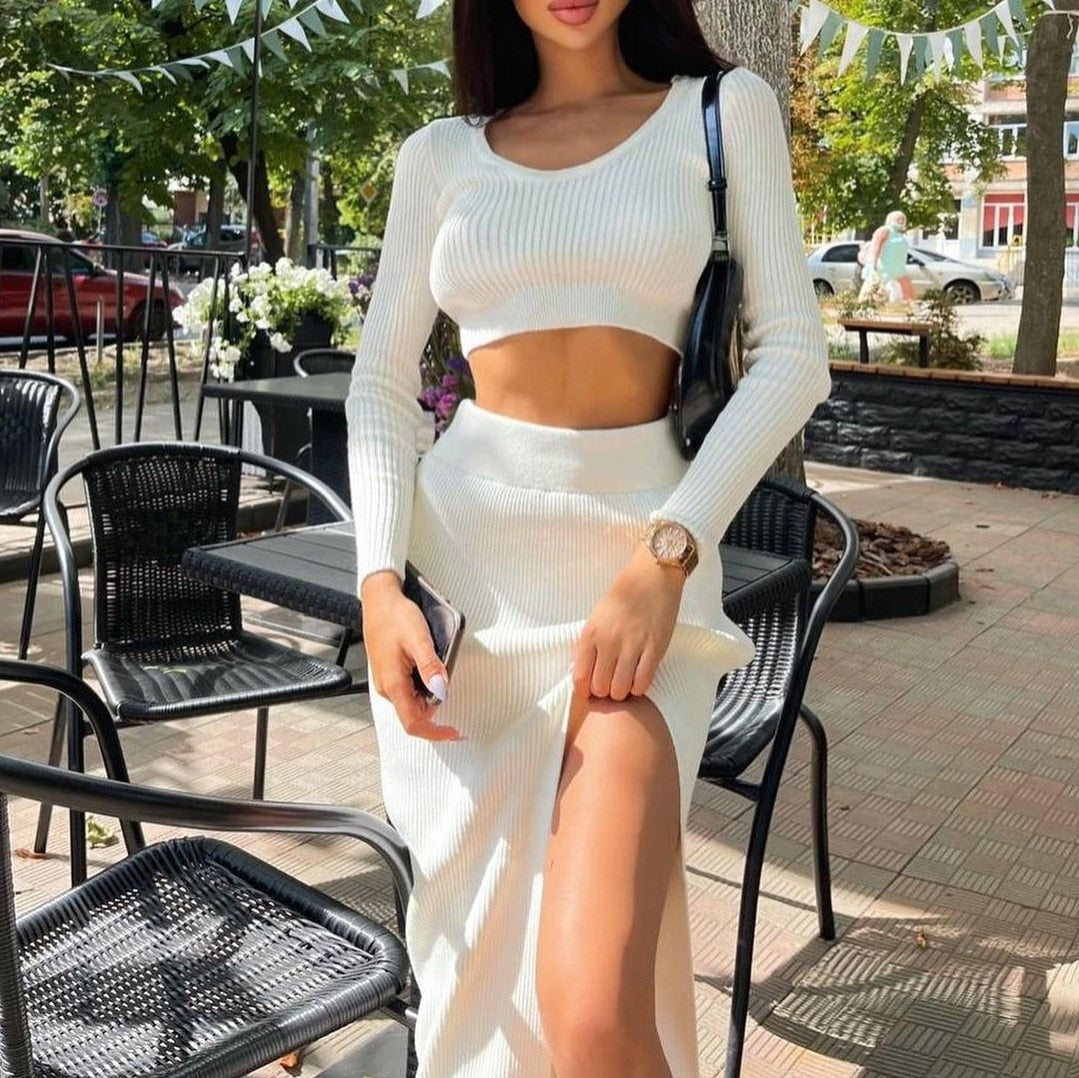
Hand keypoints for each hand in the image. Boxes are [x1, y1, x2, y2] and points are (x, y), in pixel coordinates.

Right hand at [360, 570, 462, 740]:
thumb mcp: (419, 639)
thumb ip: (430, 667)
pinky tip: (429, 667)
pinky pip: (408, 690)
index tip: (454, 732)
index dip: (435, 733)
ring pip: (412, 702)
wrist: (378, 600)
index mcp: (394, 683)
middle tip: (451, 688)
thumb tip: (442, 691)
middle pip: (415, 715)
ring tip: (439, 670)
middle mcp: (388, 687)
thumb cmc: (395, 616)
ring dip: (430, 695)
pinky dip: (423, 686)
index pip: (413, 723)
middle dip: (436, 709)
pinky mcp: (390, 673)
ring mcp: (387, 681)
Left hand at [572, 544, 685, 702]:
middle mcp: (609, 642)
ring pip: (620, 690)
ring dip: (622, 692)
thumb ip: (591, 645)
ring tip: (625, 682)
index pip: (580, 678)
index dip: (585, 690)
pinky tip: (639, 677)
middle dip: (605, 692)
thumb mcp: (597, 617)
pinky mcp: (654, 649)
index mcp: (591, 633)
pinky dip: (639, 687)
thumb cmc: (624, 595)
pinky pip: (643, 682)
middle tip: (611, 684)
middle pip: (600, 688)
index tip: (591, 690)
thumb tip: (587, 675)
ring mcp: (632, 646)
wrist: (653, 576)